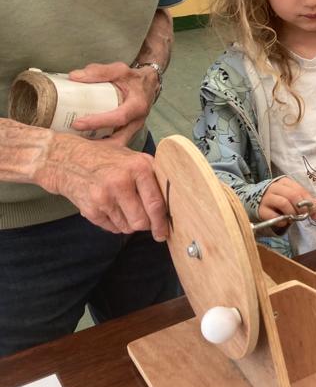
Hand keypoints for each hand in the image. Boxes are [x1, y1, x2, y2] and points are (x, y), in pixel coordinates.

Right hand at [39, 133, 168, 239]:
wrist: (65, 160)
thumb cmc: (104, 158)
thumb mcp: (132, 156)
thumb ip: (154, 173)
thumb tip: (179, 195)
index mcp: (139, 166)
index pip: (156, 202)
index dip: (162, 221)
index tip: (165, 231)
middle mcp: (122, 181)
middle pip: (143, 220)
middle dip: (147, 225)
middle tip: (146, 223)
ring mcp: (105, 196)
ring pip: (128, 227)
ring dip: (130, 224)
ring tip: (124, 209)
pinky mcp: (91, 209)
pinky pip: (113, 228)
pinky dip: (115, 223)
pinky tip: (111, 209)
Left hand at [69, 62, 158, 145]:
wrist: (149, 84)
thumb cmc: (134, 78)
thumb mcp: (120, 70)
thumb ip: (99, 72)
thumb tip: (74, 77)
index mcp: (138, 106)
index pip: (119, 117)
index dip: (98, 122)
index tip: (77, 123)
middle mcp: (137, 121)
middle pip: (118, 139)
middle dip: (97, 145)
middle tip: (74, 146)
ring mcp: (132, 129)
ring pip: (116, 145)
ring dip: (98, 149)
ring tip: (76, 149)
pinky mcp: (126, 132)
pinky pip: (114, 142)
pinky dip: (100, 145)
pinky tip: (83, 145)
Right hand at [258, 177, 313, 224]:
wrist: (260, 204)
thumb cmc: (281, 199)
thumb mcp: (294, 198)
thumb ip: (307, 201)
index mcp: (285, 182)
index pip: (300, 190)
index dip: (309, 201)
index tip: (313, 211)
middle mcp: (275, 187)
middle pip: (292, 195)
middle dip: (301, 207)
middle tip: (303, 215)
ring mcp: (266, 198)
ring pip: (283, 203)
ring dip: (292, 213)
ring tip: (293, 218)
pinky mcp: (261, 210)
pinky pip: (272, 215)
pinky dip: (281, 221)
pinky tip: (284, 222)